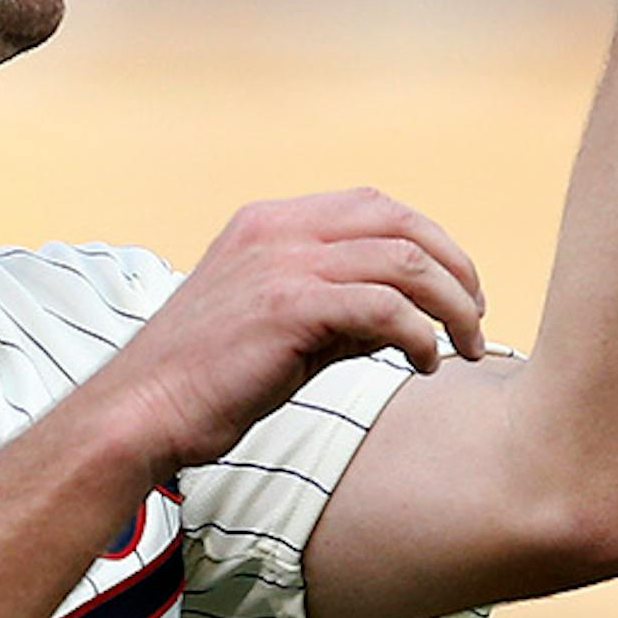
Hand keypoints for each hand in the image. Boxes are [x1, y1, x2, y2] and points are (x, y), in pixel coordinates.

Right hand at [90, 188, 487, 473]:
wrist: (142, 412)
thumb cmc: (204, 379)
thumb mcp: (275, 323)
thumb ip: (336, 308)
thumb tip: (404, 319)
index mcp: (269, 222)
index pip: (373, 206)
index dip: (429, 242)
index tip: (454, 289)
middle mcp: (278, 229)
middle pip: (400, 220)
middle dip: (454, 266)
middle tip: (475, 317)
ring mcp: (282, 263)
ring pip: (404, 261)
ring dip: (451, 306)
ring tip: (466, 348)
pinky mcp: (288, 308)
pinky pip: (385, 308)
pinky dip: (420, 336)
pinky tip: (424, 365)